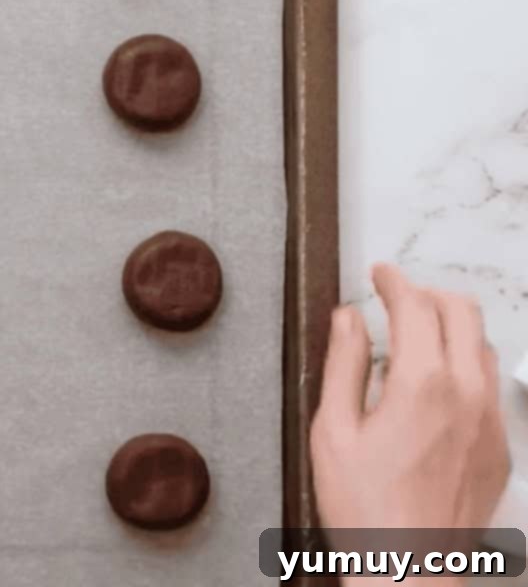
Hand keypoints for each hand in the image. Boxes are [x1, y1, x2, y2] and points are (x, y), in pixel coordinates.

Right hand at [311, 264, 508, 584]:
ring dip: (451, 328)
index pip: (415, 306)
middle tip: (396, 298)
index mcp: (422, 384)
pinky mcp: (500, 446)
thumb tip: (348, 318)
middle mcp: (467, 394)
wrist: (407, 567)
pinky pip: (490, 387)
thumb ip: (342, 364)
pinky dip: (465, 367)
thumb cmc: (362, 506)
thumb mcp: (331, 430)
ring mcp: (491, 421)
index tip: (378, 274)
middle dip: (428, 294)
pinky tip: (433, 387)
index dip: (393, 281)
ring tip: (414, 337)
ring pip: (482, 346)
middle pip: (462, 313)